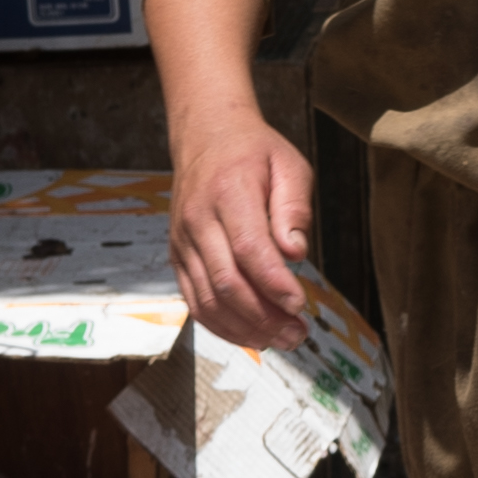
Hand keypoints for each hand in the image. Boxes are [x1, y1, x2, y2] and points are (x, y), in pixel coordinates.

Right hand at [169, 108, 313, 350]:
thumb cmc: (254, 152)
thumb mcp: (289, 164)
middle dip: (264, 316)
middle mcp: (198, 219)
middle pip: (226, 282)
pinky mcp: (177, 256)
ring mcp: (183, 240)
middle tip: (297, 333)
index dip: (274, 283)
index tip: (300, 304)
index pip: (249, 248)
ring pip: (207, 299)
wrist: (206, 137)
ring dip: (244, 328)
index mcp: (229, 192)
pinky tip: (250, 334)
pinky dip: (221, 325)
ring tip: (280, 340)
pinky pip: (194, 301)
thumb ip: (295, 207)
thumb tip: (296, 253)